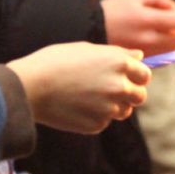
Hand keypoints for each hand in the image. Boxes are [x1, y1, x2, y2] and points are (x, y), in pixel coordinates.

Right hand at [6, 43, 149, 133]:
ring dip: (114, 106)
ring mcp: (109, 108)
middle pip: (140, 96)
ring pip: (124, 111)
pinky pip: (104, 122)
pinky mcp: (97, 125)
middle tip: (109, 89)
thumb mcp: (87, 48)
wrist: (30, 87)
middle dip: (130, 93)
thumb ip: (118, 53)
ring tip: (90, 97)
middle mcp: (119, 86)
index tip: (126, 76)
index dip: (136, 75)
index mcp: (119, 63)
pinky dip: (96, 116)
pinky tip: (77, 107)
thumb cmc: (55, 61)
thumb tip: (140, 55)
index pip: (145, 74)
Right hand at [102, 0, 174, 54]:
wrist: (92, 30)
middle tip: (168, 22)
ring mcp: (145, 52)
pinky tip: (152, 41)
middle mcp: (148, 39)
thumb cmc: (114, 10)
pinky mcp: (141, 61)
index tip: (171, 12)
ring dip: (172, 40)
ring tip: (159, 32)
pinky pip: (162, 58)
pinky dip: (163, 50)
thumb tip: (173, 7)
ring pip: (173, 49)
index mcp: (147, 20)